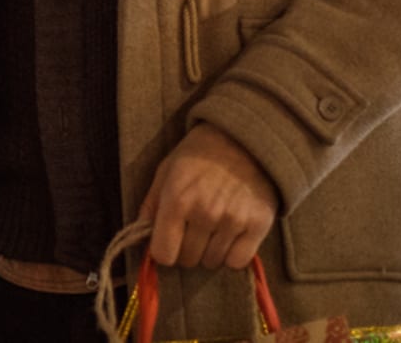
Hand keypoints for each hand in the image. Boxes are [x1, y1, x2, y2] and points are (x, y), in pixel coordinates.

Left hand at [139, 124, 277, 270]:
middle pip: (188, 260)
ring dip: (210, 251)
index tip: (169, 241)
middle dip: (186, 249)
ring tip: (214, 226)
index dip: (164, 250)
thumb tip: (141, 234)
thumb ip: (152, 204)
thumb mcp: (167, 170)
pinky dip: (233, 254)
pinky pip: (238, 262)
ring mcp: (233, 220)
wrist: (244, 139)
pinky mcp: (258, 225)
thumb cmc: (199, 155)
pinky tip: (231, 235)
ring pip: (213, 262)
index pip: (164, 254)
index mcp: (178, 199)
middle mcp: (205, 213)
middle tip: (193, 229)